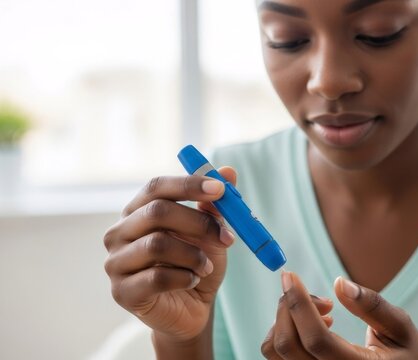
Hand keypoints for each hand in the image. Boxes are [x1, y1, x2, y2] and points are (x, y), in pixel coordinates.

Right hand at [103, 167, 236, 341]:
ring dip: (194, 255)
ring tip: (206, 267)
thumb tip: (228, 172)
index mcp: (139, 210)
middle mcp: (119, 232)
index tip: (219, 189)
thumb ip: (216, 203)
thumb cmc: (197, 264)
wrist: (193, 310)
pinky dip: (184, 278)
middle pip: (157, 212)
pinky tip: (192, 281)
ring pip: (158, 245)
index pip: (157, 186)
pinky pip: (156, 278)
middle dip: (198, 223)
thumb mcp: (212, 232)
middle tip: (226, 237)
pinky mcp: (122, 292)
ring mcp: (116, 262)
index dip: (188, 184)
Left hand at [261, 271, 417, 358]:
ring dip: (287, 319)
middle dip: (291, 306)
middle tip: (322, 299)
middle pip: (287, 344)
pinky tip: (313, 327)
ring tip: (321, 313)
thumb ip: (374, 306)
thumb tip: (340, 284)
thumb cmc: (403, 358)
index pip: (316, 340)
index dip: (299, 303)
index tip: (291, 276)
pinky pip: (276, 355)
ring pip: (275, 350)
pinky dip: (285, 331)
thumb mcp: (402, 330)